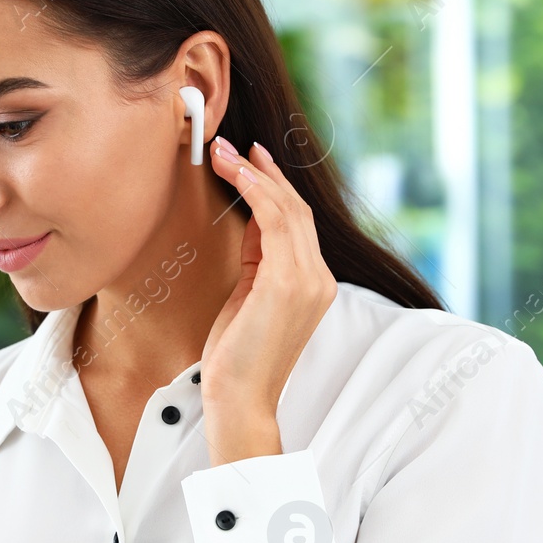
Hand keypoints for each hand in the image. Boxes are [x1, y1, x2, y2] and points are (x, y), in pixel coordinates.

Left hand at [201, 134, 336, 464]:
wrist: (239, 398)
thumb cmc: (236, 355)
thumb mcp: (248, 296)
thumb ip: (258, 259)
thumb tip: (252, 218)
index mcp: (313, 283)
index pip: (297, 223)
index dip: (273, 187)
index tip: (250, 160)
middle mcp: (319, 278)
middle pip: (296, 209)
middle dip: (262, 173)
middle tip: (231, 145)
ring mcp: (309, 280)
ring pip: (287, 210)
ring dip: (253, 175)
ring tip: (223, 152)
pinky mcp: (290, 283)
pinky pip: (276, 223)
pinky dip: (256, 194)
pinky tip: (237, 174)